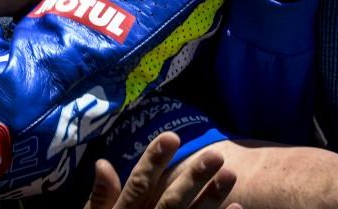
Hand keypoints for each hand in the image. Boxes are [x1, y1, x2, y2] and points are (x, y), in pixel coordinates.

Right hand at [84, 132, 236, 208]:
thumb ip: (100, 198)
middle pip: (171, 203)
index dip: (154, 161)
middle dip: (193, 179)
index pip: (139, 185)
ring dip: (211, 199)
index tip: (172, 136)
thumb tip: (102, 163)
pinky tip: (237, 207)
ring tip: (231, 174)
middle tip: (217, 154)